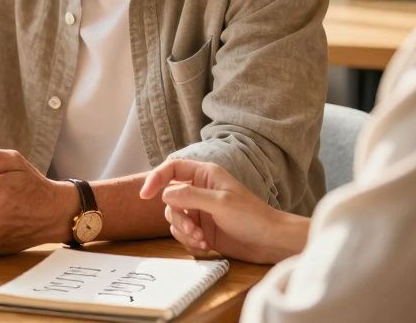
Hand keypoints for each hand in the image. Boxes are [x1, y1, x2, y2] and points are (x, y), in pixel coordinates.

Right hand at [140, 159, 308, 264]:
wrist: (270, 242)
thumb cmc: (252, 217)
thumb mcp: (220, 203)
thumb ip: (190, 196)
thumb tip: (164, 194)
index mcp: (205, 175)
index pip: (172, 169)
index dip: (156, 178)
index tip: (145, 194)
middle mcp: (199, 191)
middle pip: (170, 199)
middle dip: (177, 217)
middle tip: (192, 229)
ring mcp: (200, 211)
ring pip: (174, 218)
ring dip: (183, 231)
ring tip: (202, 240)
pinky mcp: (202, 230)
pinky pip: (182, 234)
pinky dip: (189, 241)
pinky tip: (206, 246)